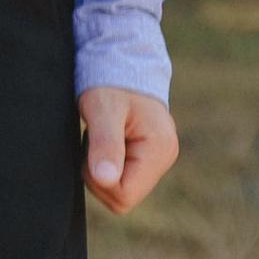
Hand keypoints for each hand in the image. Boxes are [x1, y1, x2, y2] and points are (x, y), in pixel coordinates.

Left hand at [78, 84, 178, 215]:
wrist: (121, 62)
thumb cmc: (111, 82)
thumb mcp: (103, 110)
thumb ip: (105, 145)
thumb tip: (106, 179)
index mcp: (160, 149)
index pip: (124, 195)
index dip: (100, 180)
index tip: (93, 148)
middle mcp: (165, 157)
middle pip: (122, 196)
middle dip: (99, 175)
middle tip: (94, 141)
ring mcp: (158, 158)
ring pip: (120, 189)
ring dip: (101, 168)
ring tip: (101, 136)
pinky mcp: (148, 157)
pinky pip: (122, 177)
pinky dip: (107, 163)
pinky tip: (107, 141)